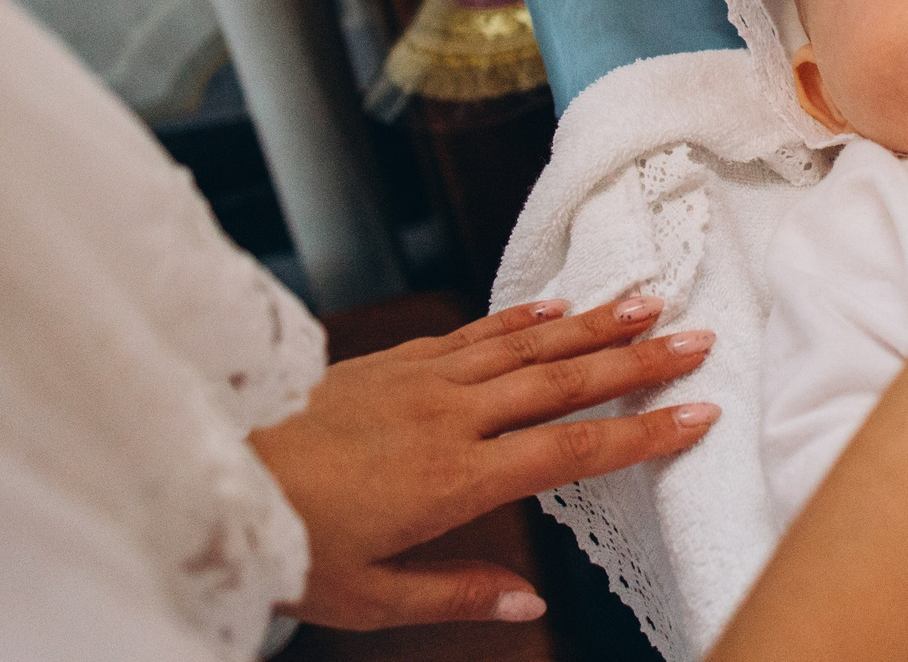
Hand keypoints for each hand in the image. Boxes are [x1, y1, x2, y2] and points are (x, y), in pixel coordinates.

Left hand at [252, 294, 718, 629]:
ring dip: (593, 325)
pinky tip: (557, 307)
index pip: (570, 450)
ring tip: (648, 304)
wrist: (209, 473)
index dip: (641, 434)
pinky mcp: (392, 361)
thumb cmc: (288, 543)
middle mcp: (449, 417)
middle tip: (698, 339)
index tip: (698, 413)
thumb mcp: (369, 598)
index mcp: (454, 479)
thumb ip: (456, 594)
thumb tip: (529, 603)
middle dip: (638, 362)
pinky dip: (522, 317)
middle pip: (563, 382)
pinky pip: (474, 332)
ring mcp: (421, 379)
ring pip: (527, 345)